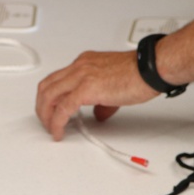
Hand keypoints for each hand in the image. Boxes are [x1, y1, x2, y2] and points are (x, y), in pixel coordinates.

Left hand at [35, 50, 158, 140]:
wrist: (151, 69)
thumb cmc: (139, 73)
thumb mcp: (113, 85)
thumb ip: (101, 100)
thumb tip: (98, 113)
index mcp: (84, 63)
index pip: (57, 79)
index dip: (50, 97)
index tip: (51, 110)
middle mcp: (79, 67)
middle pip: (46, 86)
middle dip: (42, 106)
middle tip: (45, 121)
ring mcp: (81, 76)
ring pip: (49, 95)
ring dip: (45, 115)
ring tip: (50, 128)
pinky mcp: (86, 89)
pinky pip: (63, 108)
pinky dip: (57, 122)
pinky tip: (59, 131)